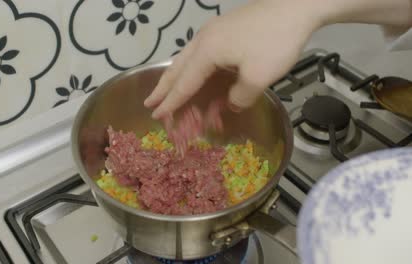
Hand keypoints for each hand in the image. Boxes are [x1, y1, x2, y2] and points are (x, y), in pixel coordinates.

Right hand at [144, 0, 322, 118]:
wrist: (296, 5)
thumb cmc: (275, 42)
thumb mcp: (258, 77)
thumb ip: (239, 97)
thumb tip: (231, 104)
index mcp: (207, 52)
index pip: (184, 83)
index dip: (171, 102)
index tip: (157, 115)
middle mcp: (204, 39)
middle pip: (177, 67)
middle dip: (163, 87)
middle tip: (150, 103)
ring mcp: (213, 30)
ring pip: (186, 57)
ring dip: (175, 76)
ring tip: (166, 90)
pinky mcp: (224, 28)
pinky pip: (199, 52)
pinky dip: (191, 66)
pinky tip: (195, 70)